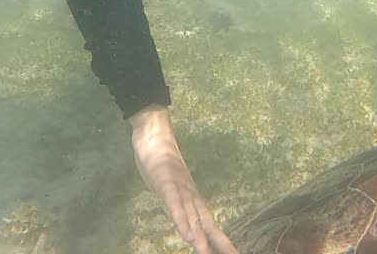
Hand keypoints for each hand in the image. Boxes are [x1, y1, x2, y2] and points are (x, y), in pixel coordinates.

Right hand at [129, 105, 237, 253]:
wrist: (154, 134)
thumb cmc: (161, 162)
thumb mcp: (169, 189)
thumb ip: (177, 204)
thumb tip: (184, 221)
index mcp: (193, 198)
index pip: (210, 223)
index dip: (222, 241)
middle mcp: (191, 195)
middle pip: (208, 222)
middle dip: (220, 242)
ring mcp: (179, 188)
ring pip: (191, 215)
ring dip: (199, 236)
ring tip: (205, 253)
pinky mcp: (165, 181)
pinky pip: (174, 203)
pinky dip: (180, 219)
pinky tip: (187, 235)